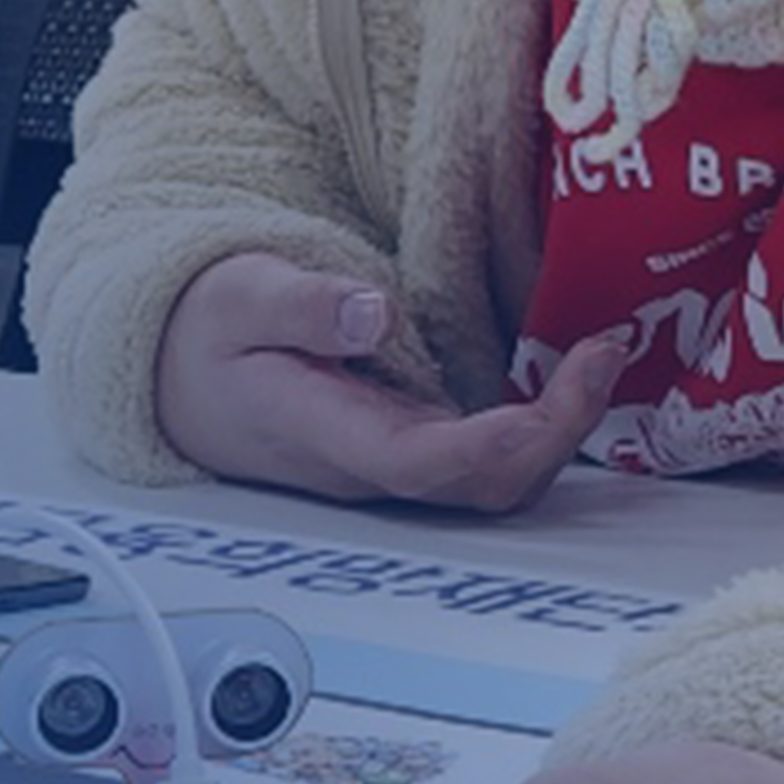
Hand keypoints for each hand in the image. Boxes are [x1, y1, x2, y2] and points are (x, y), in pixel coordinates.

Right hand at [155, 255, 635, 509]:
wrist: (175, 379)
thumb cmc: (206, 335)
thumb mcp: (239, 296)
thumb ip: (303, 307)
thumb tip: (373, 313)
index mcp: (324, 433)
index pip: (425, 462)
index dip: (502, 440)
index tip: (560, 386)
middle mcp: (370, 466)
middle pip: (483, 487)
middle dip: (560, 432)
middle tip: (607, 351)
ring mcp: (396, 463)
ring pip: (496, 482)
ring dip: (562, 429)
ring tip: (605, 353)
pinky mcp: (412, 447)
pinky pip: (491, 458)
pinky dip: (544, 423)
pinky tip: (571, 370)